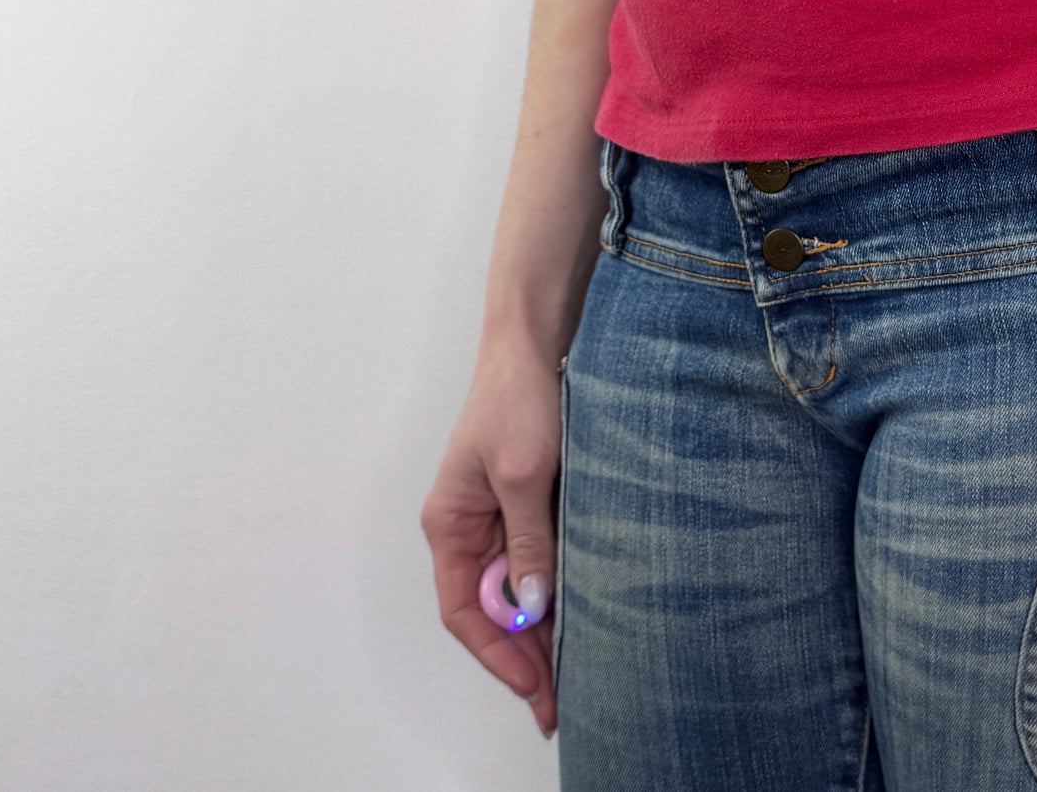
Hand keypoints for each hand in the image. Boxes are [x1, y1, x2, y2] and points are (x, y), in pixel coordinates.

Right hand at [421, 336, 565, 737]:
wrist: (535, 341)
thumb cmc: (516, 398)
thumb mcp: (523, 475)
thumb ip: (529, 542)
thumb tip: (533, 607)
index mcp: (450, 524)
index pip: (465, 610)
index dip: (497, 653)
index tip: (533, 686)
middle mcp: (469, 526)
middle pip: (493, 606)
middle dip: (523, 652)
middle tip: (560, 696)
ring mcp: (500, 513)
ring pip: (519, 585)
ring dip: (543, 622)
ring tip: (578, 665)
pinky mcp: (530, 498)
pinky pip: (540, 554)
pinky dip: (558, 583)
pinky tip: (585, 606)